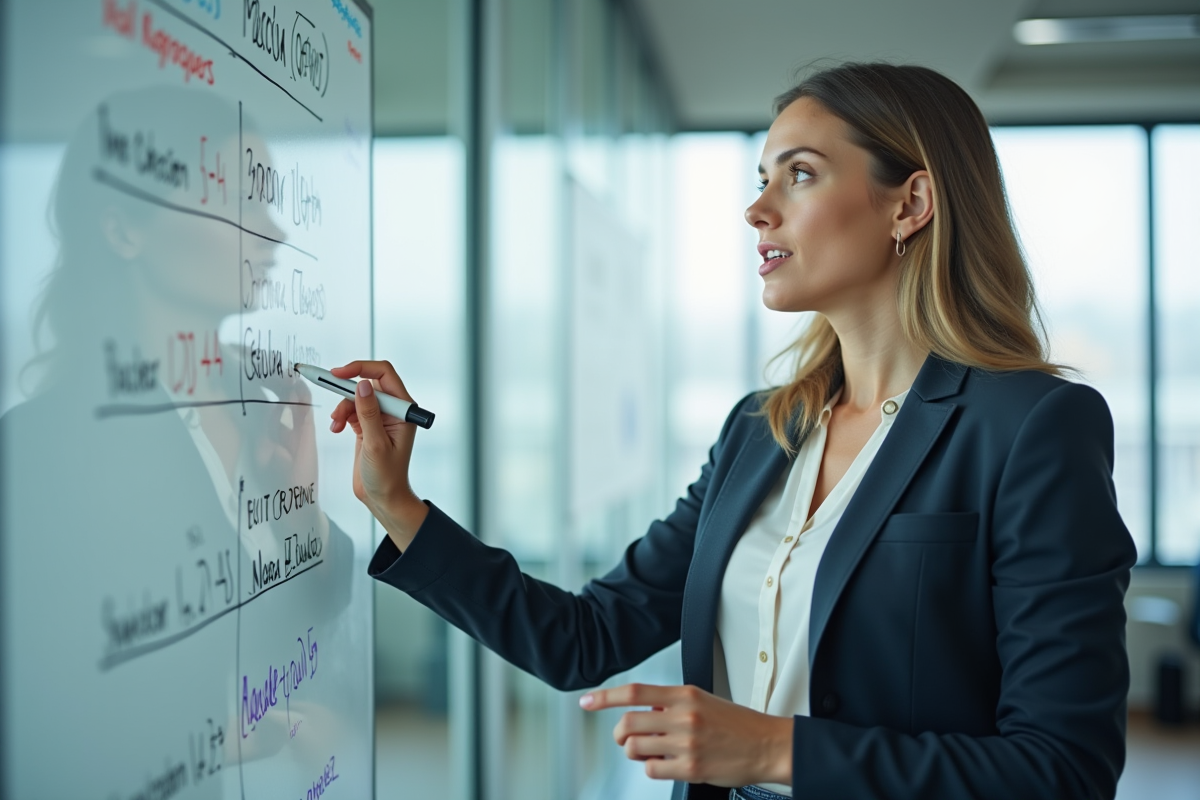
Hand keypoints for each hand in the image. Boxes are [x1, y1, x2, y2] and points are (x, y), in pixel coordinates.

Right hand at [328, 360, 427, 547]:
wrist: (383, 497)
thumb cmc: (387, 476)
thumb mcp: (376, 444)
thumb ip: (369, 413)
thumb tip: (363, 385)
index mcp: (404, 410)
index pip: (384, 374)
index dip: (361, 368)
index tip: (339, 373)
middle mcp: (394, 410)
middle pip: (367, 382)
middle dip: (347, 388)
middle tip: (327, 384)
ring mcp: (380, 417)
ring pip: (356, 397)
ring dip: (342, 406)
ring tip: (336, 424)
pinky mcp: (367, 425)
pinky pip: (351, 410)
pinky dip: (341, 416)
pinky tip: (337, 428)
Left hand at [579, 683, 791, 786]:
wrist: (767, 745)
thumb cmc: (737, 725)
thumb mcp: (704, 701)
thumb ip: (672, 703)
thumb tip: (644, 710)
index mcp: (685, 694)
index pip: (635, 691)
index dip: (605, 697)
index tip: (586, 702)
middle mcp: (683, 716)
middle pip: (628, 722)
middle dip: (620, 734)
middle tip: (626, 738)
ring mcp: (686, 743)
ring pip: (635, 747)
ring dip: (636, 752)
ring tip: (653, 751)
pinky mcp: (690, 767)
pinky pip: (651, 769)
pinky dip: (653, 767)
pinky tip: (667, 763)